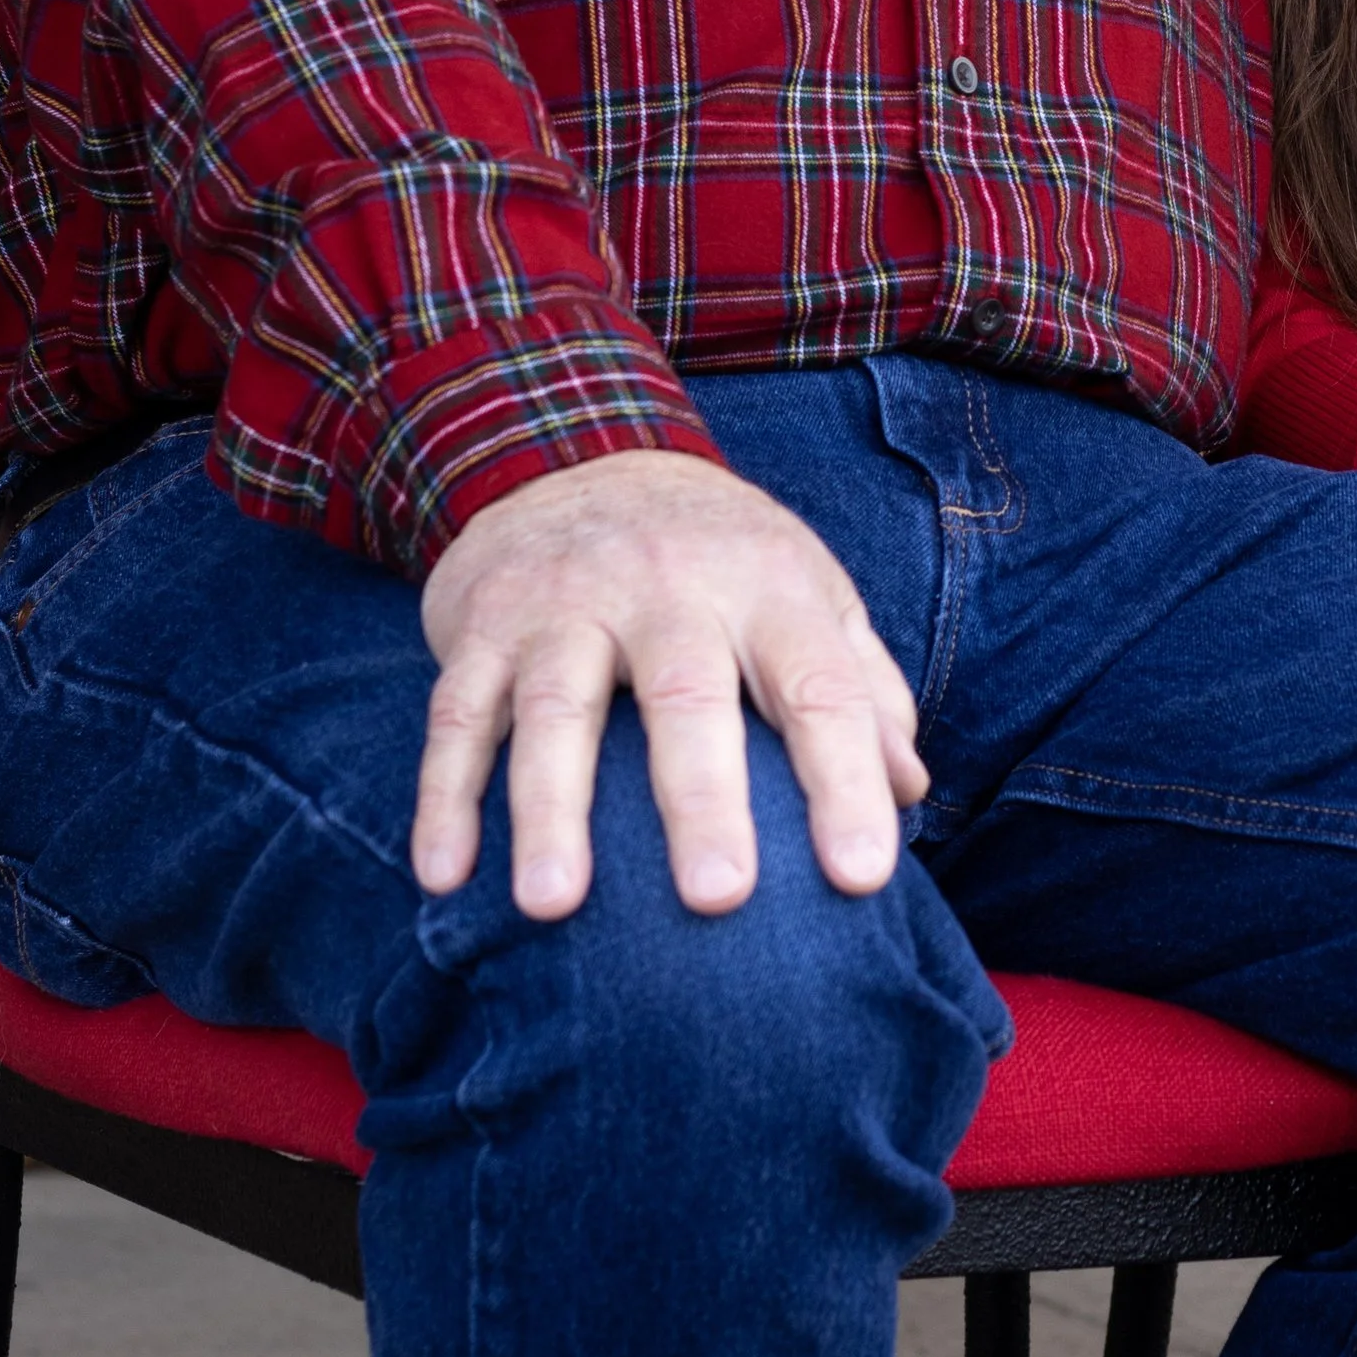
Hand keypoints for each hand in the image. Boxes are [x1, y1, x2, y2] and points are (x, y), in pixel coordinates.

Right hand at [413, 450, 927, 921]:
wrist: (573, 450)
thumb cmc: (716, 556)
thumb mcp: (804, 591)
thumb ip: (861, 687)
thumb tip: (912, 791)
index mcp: (764, 586)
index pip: (819, 687)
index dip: (847, 780)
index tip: (864, 877)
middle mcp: (667, 588)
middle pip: (686, 695)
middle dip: (702, 798)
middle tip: (718, 898)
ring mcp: (565, 603)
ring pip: (558, 709)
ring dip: (551, 809)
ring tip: (555, 907)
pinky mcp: (483, 625)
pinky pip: (457, 712)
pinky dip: (444, 793)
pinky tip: (445, 876)